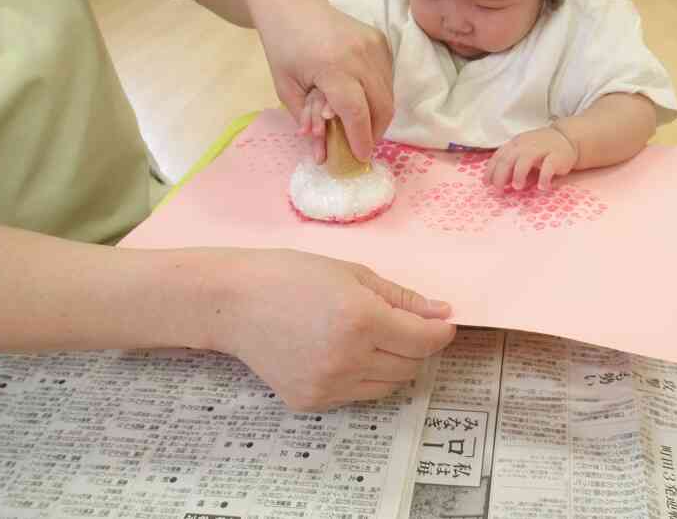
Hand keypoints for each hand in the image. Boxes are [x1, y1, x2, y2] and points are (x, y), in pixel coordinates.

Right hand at [206, 251, 455, 410]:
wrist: (232, 303)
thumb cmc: (292, 276)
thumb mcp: (352, 274)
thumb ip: (401, 298)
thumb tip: (442, 314)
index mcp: (362, 320)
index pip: (424, 341)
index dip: (441, 332)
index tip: (443, 323)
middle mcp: (348, 359)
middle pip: (411, 366)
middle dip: (418, 346)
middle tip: (402, 324)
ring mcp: (328, 386)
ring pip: (388, 386)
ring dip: (393, 364)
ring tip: (369, 337)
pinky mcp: (311, 402)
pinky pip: (358, 395)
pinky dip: (363, 377)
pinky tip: (341, 352)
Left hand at [258, 0, 392, 161]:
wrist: (291, 4)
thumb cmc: (283, 47)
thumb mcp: (286, 88)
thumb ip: (308, 121)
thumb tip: (323, 155)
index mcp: (332, 66)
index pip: (356, 111)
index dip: (360, 139)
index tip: (360, 158)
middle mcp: (360, 54)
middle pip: (381, 106)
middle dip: (374, 132)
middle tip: (360, 146)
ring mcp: (374, 44)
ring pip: (389, 94)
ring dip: (378, 116)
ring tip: (360, 126)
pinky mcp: (381, 40)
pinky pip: (388, 78)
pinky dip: (379, 96)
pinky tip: (362, 100)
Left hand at [483, 126, 579, 190]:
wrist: (566, 139)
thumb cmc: (541, 150)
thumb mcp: (523, 154)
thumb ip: (512, 166)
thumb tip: (500, 182)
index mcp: (515, 144)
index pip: (498, 156)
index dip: (490, 171)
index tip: (486, 184)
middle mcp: (525, 145)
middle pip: (508, 159)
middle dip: (500, 176)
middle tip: (498, 191)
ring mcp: (541, 149)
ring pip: (525, 160)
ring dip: (518, 174)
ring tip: (517, 187)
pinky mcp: (556, 155)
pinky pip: (548, 166)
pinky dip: (544, 178)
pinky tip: (541, 188)